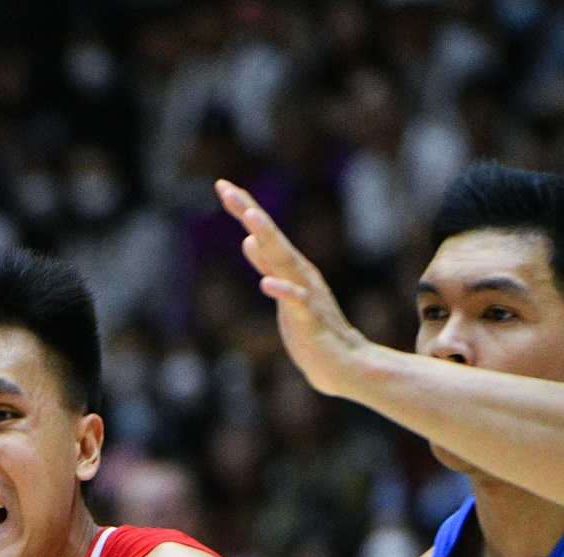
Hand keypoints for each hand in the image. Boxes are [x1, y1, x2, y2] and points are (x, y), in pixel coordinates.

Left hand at [216, 178, 371, 398]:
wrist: (341, 364)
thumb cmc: (311, 330)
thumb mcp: (282, 293)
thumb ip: (267, 266)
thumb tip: (247, 241)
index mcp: (290, 268)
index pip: (265, 233)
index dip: (244, 209)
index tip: (221, 185)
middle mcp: (299, 275)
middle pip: (273, 239)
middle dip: (250, 214)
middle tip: (228, 191)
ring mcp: (306, 296)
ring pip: (285, 263)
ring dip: (269, 240)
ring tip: (250, 219)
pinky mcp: (310, 322)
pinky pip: (298, 304)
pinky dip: (284, 292)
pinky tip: (267, 284)